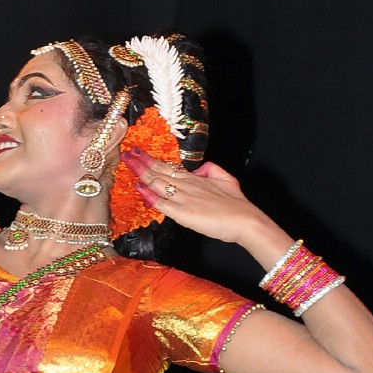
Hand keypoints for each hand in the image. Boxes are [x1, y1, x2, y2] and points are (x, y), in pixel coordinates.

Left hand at [121, 152, 269, 245]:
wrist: (245, 220)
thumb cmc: (237, 203)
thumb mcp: (225, 178)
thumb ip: (210, 169)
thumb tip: (198, 168)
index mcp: (195, 178)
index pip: (169, 167)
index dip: (152, 160)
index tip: (139, 152)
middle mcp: (187, 185)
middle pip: (159, 171)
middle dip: (141, 162)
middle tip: (127, 153)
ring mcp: (184, 198)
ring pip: (158, 183)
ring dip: (141, 173)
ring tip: (128, 164)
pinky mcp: (184, 214)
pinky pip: (162, 203)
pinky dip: (150, 195)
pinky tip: (139, 188)